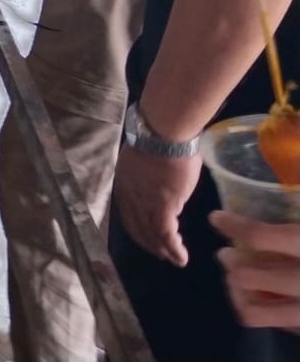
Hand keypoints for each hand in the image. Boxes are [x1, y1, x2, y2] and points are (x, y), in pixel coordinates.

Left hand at [114, 143, 202, 266]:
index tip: (145, 235)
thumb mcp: (143, 156)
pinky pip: (166, 233)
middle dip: (148, 241)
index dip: (137, 226)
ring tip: (173, 259)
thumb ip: (146, 171)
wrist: (163, 133)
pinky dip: (173, 248)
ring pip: (151, 232)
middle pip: (136, 225)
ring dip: (163, 249)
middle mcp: (130, 195)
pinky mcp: (163, 206)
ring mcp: (145, 202)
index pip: (127, 211)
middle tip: (160, 253)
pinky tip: (181, 257)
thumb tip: (156, 176)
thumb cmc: (159, 138)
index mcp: (124, 182)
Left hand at [212, 211, 299, 331]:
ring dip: (237, 291)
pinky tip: (260, 294)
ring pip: (252, 309)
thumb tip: (276, 182)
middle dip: (231, 262)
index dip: (233, 225)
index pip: (259, 236)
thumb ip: (291, 216)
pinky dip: (258, 307)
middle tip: (226, 253)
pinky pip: (271, 324)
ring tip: (237, 276)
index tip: (216, 218)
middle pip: (247, 276)